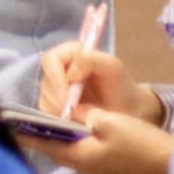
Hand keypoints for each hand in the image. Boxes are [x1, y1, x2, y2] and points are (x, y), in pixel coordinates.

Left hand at [33, 108, 173, 173]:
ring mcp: (96, 169)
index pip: (42, 143)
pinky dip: (73, 141)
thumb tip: (68, 113)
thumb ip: (83, 114)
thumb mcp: (108, 121)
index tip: (6, 124)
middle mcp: (82, 166)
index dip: (24, 133)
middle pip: (53, 148)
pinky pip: (81, 152)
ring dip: (57, 138)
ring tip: (46, 122)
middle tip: (26, 118)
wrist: (171, 162)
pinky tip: (75, 130)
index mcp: (77, 156)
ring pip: (68, 151)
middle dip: (39, 134)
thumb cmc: (138, 141)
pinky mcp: (107, 167)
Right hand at [37, 42, 156, 121]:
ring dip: (58, 108)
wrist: (128, 110)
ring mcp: (54, 88)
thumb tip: (69, 73)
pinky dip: (58, 117)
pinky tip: (74, 119)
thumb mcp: (112, 67)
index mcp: (70, 53)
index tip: (67, 94)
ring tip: (78, 115)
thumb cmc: (121, 85)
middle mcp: (59, 69)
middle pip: (45, 80)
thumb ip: (90, 60)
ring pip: (44, 97)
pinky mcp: (53, 105)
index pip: (51, 59)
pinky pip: (46, 111)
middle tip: (72, 111)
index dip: (55, 76)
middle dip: (57, 97)